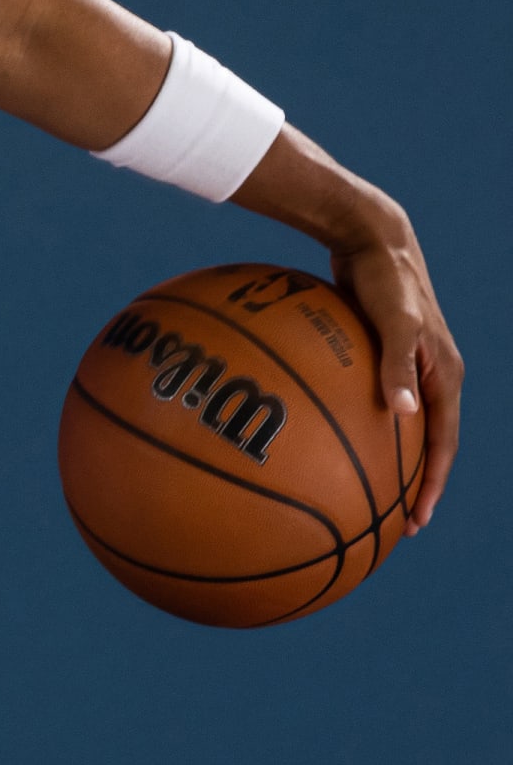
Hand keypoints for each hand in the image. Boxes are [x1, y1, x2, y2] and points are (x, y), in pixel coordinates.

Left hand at [324, 197, 462, 529]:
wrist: (370, 238)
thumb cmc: (383, 278)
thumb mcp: (395, 321)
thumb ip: (397, 365)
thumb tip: (406, 413)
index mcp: (444, 376)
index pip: (443, 445)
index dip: (430, 486)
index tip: (414, 522)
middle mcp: (431, 377)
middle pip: (426, 446)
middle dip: (413, 488)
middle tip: (393, 526)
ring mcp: (407, 369)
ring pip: (401, 430)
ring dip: (388, 464)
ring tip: (363, 498)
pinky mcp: (381, 359)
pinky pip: (373, 405)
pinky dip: (356, 430)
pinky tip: (321, 447)